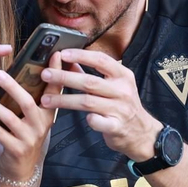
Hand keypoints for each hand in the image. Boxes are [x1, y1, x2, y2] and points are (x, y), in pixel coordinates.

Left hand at [0, 56, 60, 181]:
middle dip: (12, 86)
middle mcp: (42, 126)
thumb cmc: (20, 141)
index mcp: (47, 115)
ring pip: (10, 117)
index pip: (54, 90)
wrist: (18, 175)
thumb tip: (8, 71)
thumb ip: (21, 100)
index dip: (55, 72)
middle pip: (28, 101)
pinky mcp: (16, 150)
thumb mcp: (28, 121)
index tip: (54, 54)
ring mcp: (30, 139)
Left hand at [40, 48, 162, 162]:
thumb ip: (93, 74)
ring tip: (45, 99)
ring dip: (64, 99)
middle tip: (45, 75)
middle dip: (65, 77)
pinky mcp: (116, 126)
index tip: (62, 54)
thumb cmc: (123, 106)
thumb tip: (70, 61)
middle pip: (89, 82)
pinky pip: (99, 122)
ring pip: (87, 102)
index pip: (101, 60)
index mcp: (122, 76)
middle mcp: (122, 91)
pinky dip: (89, 119)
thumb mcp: (114, 85)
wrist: (142, 133)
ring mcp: (120, 109)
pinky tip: (76, 118)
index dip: (81, 56)